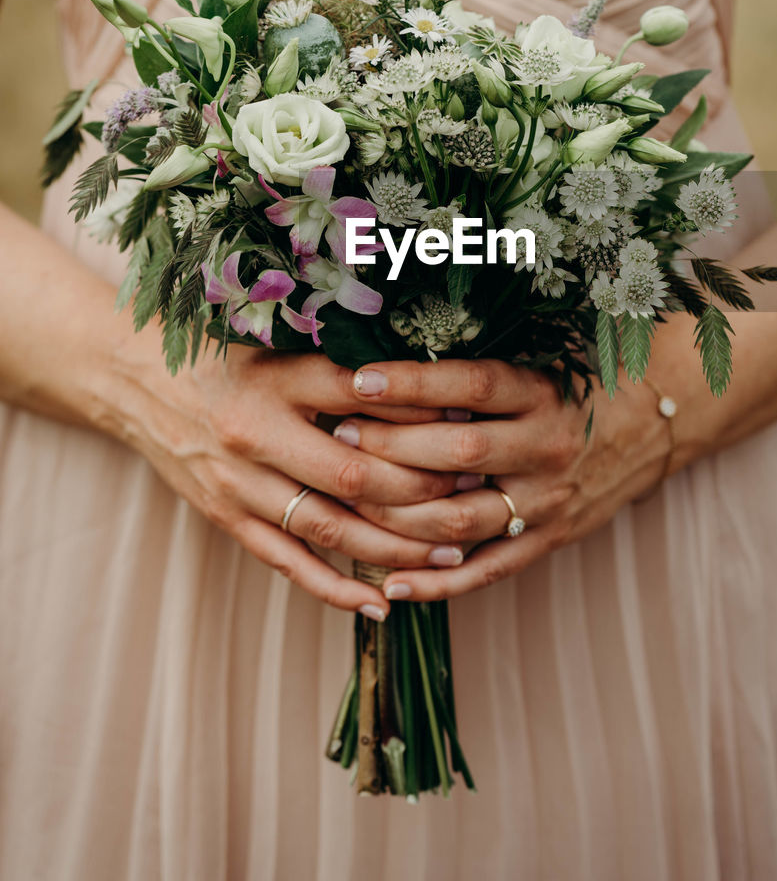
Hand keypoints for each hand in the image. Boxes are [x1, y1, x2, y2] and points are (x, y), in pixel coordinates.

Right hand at [106, 336, 466, 618]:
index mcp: (276, 379)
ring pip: (329, 527)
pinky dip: (336, 586)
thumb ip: (339, 364)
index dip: (422, 415)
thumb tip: (425, 383)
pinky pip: (288, 562)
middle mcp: (257, 434)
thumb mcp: (276, 342)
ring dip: (395, 546)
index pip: (365, 399)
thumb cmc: (218, 353)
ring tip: (452, 553)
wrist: (135, 380)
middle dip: (422, 491)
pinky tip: (380, 602)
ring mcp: (239, 483)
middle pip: (355, 474)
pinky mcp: (226, 517)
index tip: (471, 423)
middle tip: (474, 494)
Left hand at [334, 358, 674, 600]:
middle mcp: (545, 447)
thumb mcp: (544, 356)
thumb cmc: (581, 380)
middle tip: (340, 436)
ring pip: (461, 520)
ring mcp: (547, 500)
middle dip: (390, 448)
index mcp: (542, 394)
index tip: (359, 378)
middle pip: (457, 455)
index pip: (469, 387)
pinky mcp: (548, 540)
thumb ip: (482, 361)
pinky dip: (436, 583)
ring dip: (397, 515)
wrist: (656, 422)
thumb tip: (397, 348)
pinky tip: (388, 582)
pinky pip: (486, 570)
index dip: (411, 383)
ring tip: (347, 499)